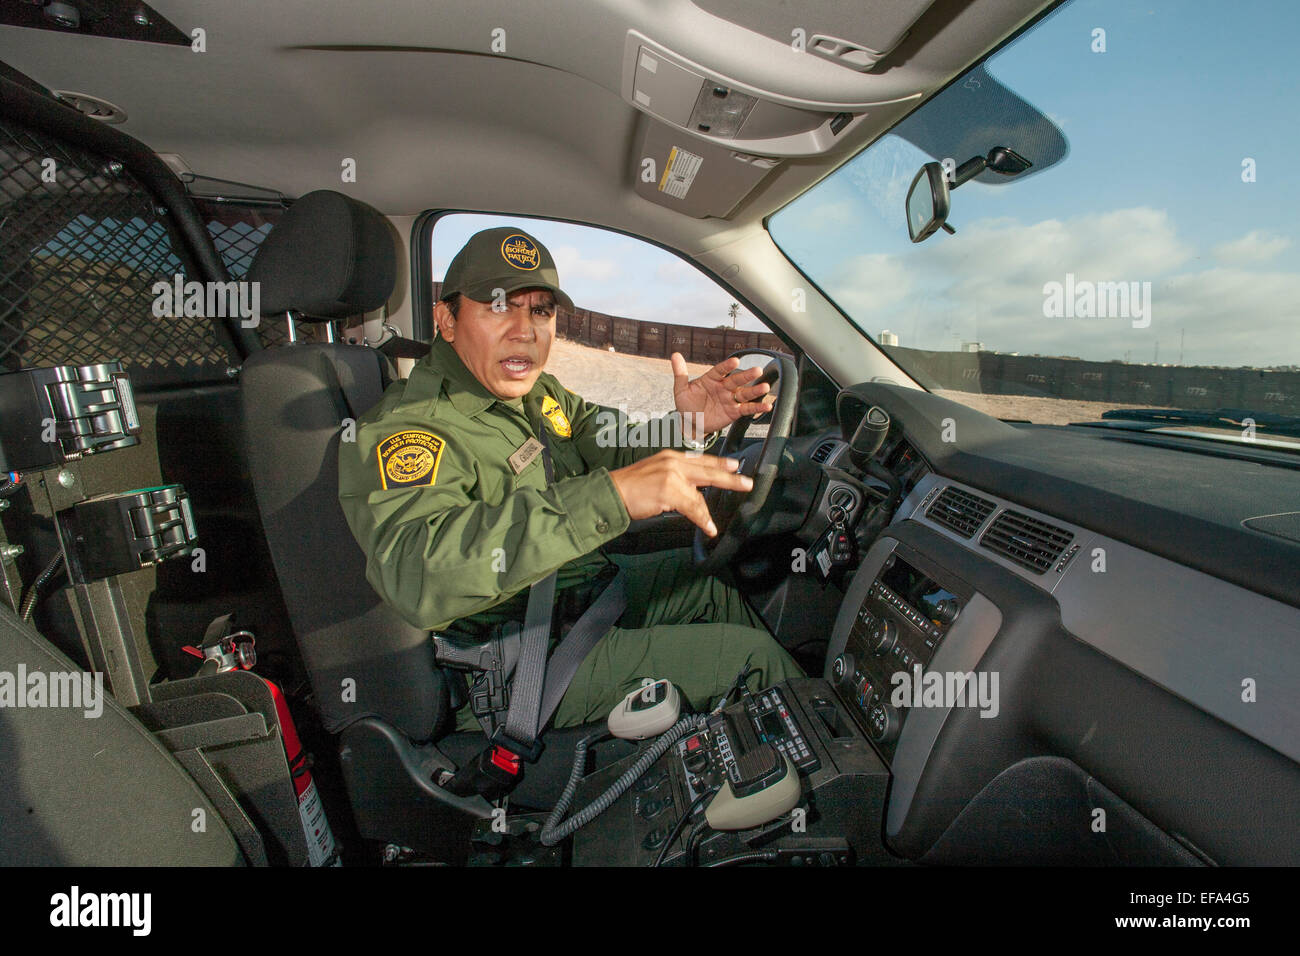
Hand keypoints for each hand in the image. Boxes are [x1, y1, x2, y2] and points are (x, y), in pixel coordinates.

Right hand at [609, 451, 752, 536]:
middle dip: (729, 478)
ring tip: (712, 524)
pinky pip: (692, 507)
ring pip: (699, 494)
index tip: (735, 463)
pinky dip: (702, 519)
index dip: (719, 462)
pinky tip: (708, 527)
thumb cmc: (629, 488)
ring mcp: (672, 476)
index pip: (700, 459)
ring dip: (706, 512)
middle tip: (746, 482)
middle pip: (708, 471)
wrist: (611, 492)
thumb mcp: (655, 474)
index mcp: (670, 457)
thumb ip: (674, 477)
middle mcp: (673, 462)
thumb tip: (691, 492)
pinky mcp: (669, 491)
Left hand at [671, 353, 776, 437]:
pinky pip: (747, 409)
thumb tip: (675, 355)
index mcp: (711, 379)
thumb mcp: (681, 389)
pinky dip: (757, 407)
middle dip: (746, 375)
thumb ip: (680, 373)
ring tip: (765, 387)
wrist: (690, 424)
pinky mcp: (734, 412)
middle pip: (736, 380)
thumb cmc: (686, 404)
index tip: (735, 361)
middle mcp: (723, 387)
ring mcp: (730, 399)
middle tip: (757, 370)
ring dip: (755, 390)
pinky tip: (766, 405)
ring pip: (744, 393)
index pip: (720, 370)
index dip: (727, 366)